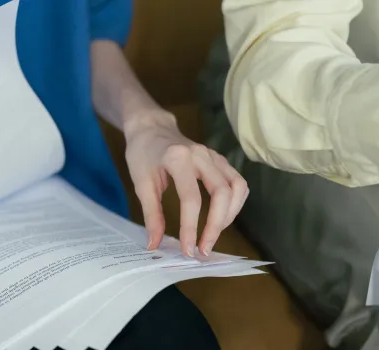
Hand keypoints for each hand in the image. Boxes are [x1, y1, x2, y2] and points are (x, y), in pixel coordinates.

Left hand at [124, 111, 248, 256]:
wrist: (151, 129)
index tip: (188, 250)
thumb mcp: (141, 184)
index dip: (191, 228)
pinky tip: (222, 218)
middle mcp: (201, 155)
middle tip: (204, 249)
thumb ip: (151, 214)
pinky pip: (237, 182)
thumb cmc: (143, 154)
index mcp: (178, 159)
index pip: (191, 199)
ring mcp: (214, 155)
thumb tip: (155, 245)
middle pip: (221, 193)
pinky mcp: (221, 160)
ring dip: (229, 215)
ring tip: (214, 235)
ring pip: (236, 187)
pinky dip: (235, 203)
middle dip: (216, 225)